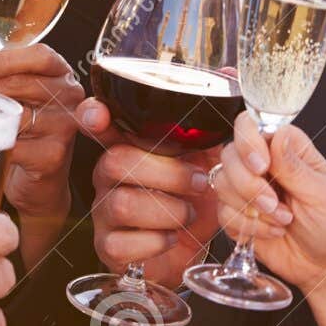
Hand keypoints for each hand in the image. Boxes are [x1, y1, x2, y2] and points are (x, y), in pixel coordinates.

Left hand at [0, 41, 82, 226]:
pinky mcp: (54, 154)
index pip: (40, 56)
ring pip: (17, 115)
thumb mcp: (8, 93)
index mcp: (60, 73)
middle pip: (25, 84)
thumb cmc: (27, 129)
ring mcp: (65, 125)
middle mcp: (70, 95)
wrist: (42, 178)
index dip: (6, 59)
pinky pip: (14, 144)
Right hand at [77, 97, 218, 287]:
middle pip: (118, 161)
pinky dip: (156, 242)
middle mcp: (109, 174)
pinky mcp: (108, 246)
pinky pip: (122, 243)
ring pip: (122, 203)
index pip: (98, 121)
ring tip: (188, 213)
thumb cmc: (193, 200)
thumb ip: (213, 123)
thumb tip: (231, 74)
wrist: (189, 251)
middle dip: (169, 174)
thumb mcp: (207, 158)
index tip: (99, 115)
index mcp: (129, 145)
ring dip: (168, 210)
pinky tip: (171, 237)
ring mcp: (104, 211)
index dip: (94, 115)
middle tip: (201, 183)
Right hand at [214, 113, 325, 288]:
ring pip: (223, 183)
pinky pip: (224, 212)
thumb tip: (279, 135)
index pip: (250, 126)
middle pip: (230, 155)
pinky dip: (250, 226)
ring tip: (282, 220)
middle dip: (250, 186)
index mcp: (285, 147)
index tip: (262, 167)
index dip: (249, 144)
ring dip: (252, 208)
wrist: (322, 262)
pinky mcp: (236, 211)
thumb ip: (294, 167)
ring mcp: (245, 187)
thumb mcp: (320, 194)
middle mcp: (262, 162)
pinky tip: (273, 231)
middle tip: (275, 204)